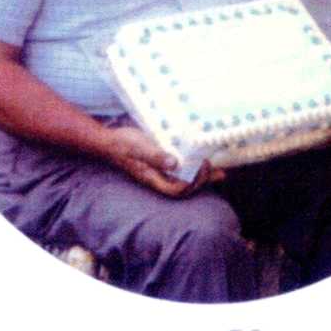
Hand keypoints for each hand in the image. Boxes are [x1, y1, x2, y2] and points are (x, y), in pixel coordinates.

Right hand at [106, 125, 223, 197]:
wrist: (110, 140)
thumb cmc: (123, 144)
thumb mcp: (139, 148)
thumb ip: (155, 156)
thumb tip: (174, 163)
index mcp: (153, 178)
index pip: (177, 190)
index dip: (192, 184)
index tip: (202, 168)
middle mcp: (159, 177)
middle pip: (185, 187)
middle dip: (202, 181)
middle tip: (216, 169)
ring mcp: (161, 171)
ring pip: (186, 178)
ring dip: (202, 176)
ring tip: (220, 170)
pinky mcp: (162, 161)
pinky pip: (182, 168)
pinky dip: (194, 165)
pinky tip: (202, 158)